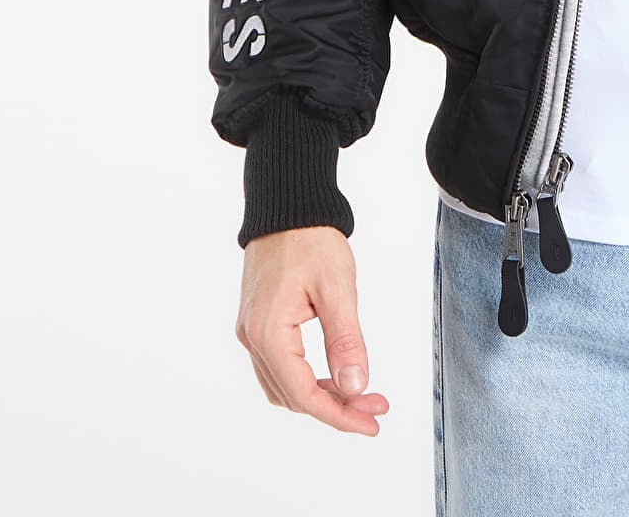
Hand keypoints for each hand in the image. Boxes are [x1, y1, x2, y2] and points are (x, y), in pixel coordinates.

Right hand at [236, 225, 390, 435]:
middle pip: (293, 395)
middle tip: (376, 407)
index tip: (371, 422)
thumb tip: (356, 386)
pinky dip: (308, 378)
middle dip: (337, 407)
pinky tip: (335, 374)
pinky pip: (280, 366)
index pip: (304, 394)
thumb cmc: (312, 239)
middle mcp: (253, 338)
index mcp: (269, 333)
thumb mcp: (337, 288)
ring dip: (322, 396)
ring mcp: (252, 331)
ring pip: (285, 384)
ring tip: (362, 394)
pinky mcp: (258, 322)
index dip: (339, 414)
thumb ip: (346, 339)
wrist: (288, 206)